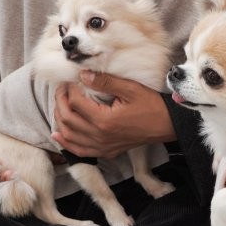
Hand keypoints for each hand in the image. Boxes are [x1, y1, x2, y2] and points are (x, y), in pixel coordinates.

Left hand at [52, 71, 175, 158]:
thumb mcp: (130, 88)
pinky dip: (67, 143)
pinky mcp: (106, 152)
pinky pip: (80, 151)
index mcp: (104, 120)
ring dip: (60, 120)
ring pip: (69, 136)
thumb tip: (83, 74)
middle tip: (62, 90)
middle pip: (68, 119)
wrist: (167, 125)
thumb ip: (105, 82)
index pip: (75, 103)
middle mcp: (100, 136)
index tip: (70, 80)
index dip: (69, 90)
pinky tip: (59, 135)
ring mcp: (102, 147)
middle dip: (60, 102)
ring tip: (60, 105)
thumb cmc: (151, 106)